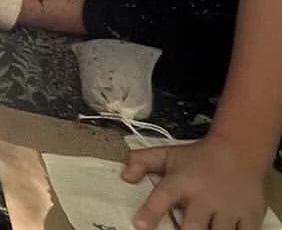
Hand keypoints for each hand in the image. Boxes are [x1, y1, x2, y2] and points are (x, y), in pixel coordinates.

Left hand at [123, 133, 267, 229]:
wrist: (238, 151)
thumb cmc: (197, 159)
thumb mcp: (168, 155)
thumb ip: (142, 161)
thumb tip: (124, 176)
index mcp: (181, 181)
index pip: (163, 197)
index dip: (151, 212)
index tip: (139, 225)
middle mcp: (204, 197)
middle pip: (193, 226)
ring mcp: (228, 209)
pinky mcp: (249, 217)